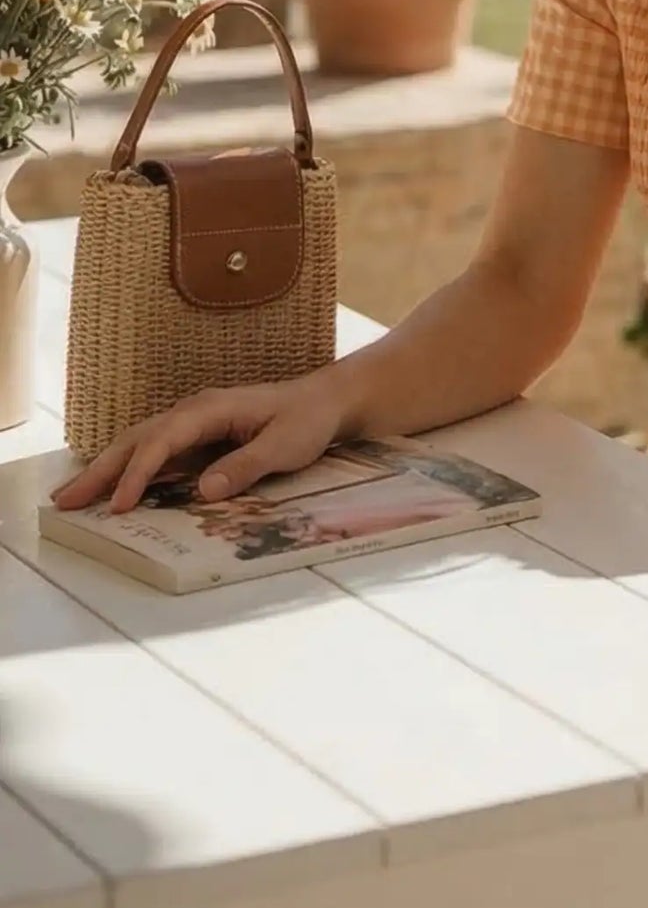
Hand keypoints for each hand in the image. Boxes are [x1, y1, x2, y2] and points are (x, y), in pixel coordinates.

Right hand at [49, 376, 350, 515]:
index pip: (163, 441)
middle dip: (100, 469)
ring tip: (71, 497)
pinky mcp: (197, 436)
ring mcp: (193, 422)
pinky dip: (127, 468)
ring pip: (139, 443)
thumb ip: (246, 466)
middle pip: (137, 439)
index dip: (139, 473)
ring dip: (106, 469)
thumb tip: (204, 491)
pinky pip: (154, 451)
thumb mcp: (285, 445)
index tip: (120, 505)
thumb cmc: (307, 421)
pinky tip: (111, 489)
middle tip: (64, 501)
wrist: (324, 401)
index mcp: (212, 409)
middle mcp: (194, 411)